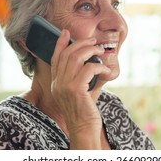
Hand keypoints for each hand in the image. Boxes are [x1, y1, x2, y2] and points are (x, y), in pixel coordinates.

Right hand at [50, 29, 110, 148]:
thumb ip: (84, 75)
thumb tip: (96, 59)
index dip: (60, 43)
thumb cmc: (85, 109)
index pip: (55, 58)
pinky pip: (88, 69)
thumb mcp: (81, 90)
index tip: (66, 32)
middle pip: (66, 54)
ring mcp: (64, 86)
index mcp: (55, 82)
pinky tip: (105, 68)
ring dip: (90, 50)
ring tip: (100, 50)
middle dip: (80, 43)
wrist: (84, 128)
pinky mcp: (75, 90)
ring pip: (75, 58)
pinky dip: (99, 65)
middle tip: (93, 41)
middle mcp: (57, 83)